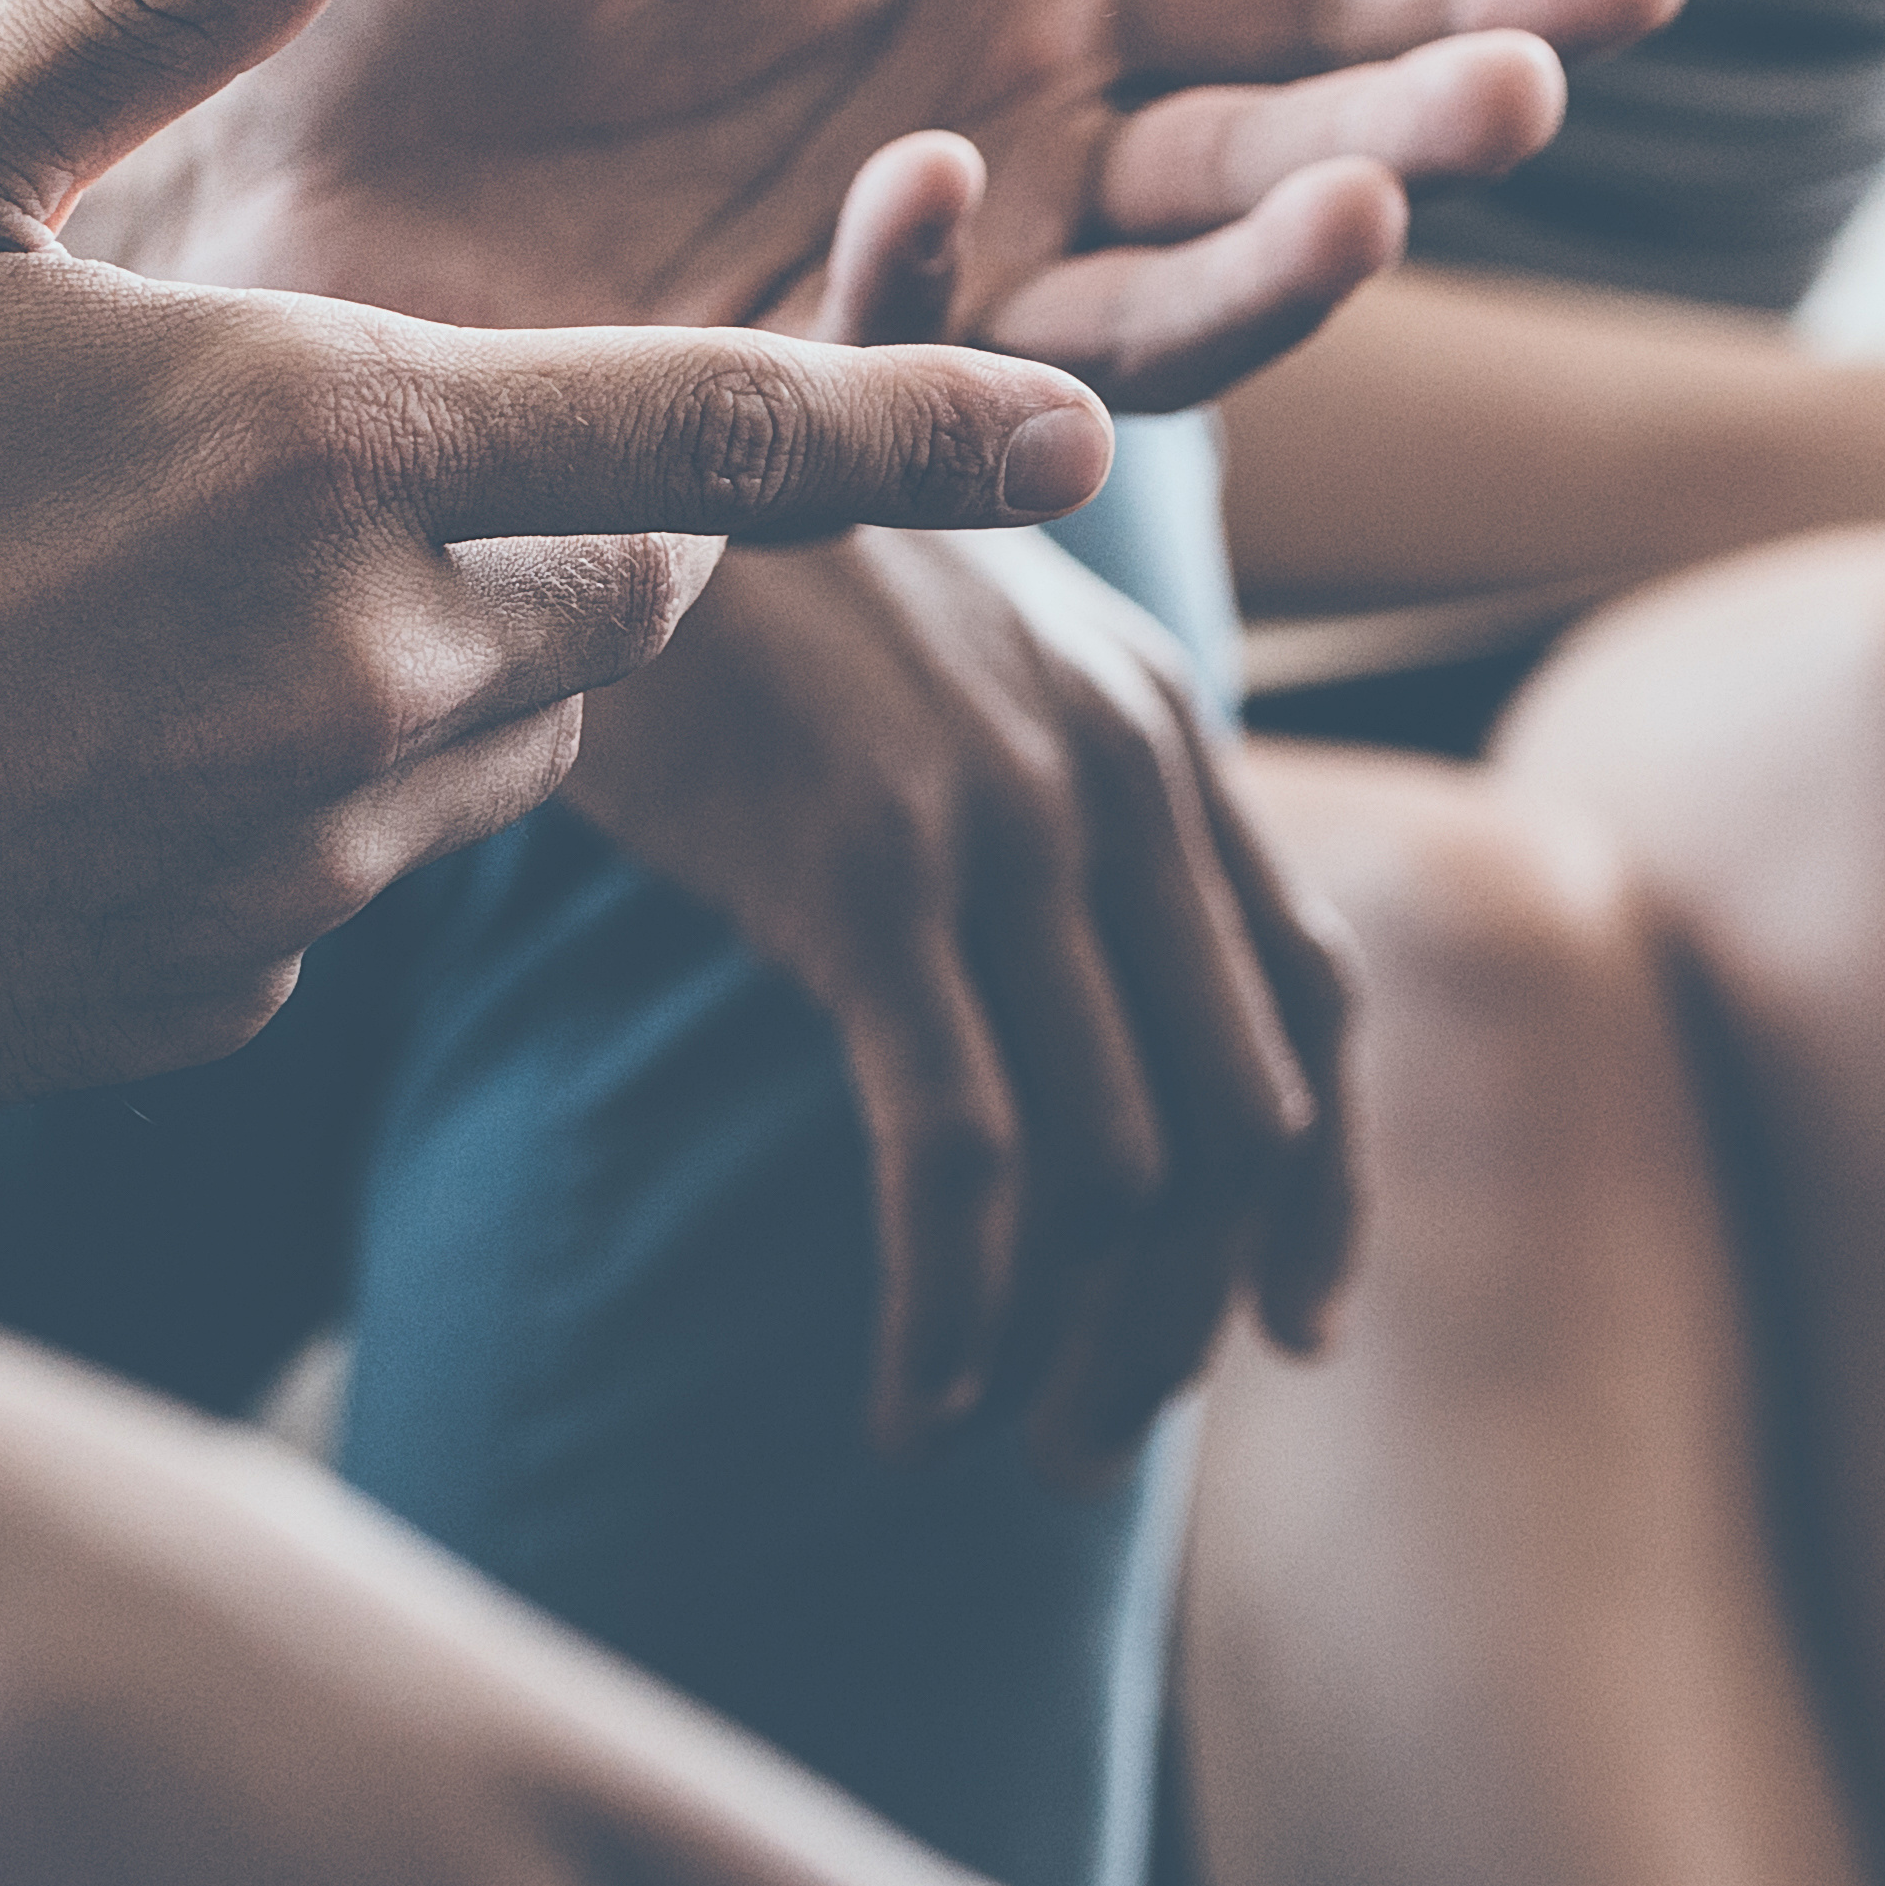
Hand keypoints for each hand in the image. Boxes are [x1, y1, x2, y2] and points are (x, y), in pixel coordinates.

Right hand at [0, 0, 1114, 1295]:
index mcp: (310, 453)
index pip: (718, 433)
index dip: (914, 406)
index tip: (1084, 413)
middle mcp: (345, 685)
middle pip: (623, 603)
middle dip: (608, 519)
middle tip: (439, 432)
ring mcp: (273, 870)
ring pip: (489, 741)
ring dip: (438, 645)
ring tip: (199, 562)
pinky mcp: (188, 1000)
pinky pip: (336, 870)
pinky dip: (293, 783)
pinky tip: (76, 720)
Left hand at [86, 0, 1692, 407]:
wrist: (221, 116)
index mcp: (1016, 12)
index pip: (1304, 13)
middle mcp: (1004, 178)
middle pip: (1284, 174)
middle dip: (1430, 129)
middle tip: (1544, 77)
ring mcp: (906, 315)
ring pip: (1162, 320)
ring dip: (1284, 265)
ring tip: (1384, 187)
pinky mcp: (780, 415)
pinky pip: (918, 382)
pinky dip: (951, 300)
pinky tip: (942, 178)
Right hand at [572, 533, 1356, 1470]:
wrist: (560, 448)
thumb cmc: (716, 567)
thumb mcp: (934, 639)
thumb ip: (1034, 779)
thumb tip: (1076, 985)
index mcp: (1157, 718)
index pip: (1314, 996)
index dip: (1324, 1188)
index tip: (1291, 1329)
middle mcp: (1119, 766)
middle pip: (1239, 1116)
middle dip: (1186, 1312)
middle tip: (1094, 1435)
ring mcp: (1006, 819)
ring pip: (1123, 1168)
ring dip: (1075, 1350)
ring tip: (992, 1437)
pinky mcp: (870, 875)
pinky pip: (968, 1162)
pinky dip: (956, 1317)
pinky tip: (909, 1403)